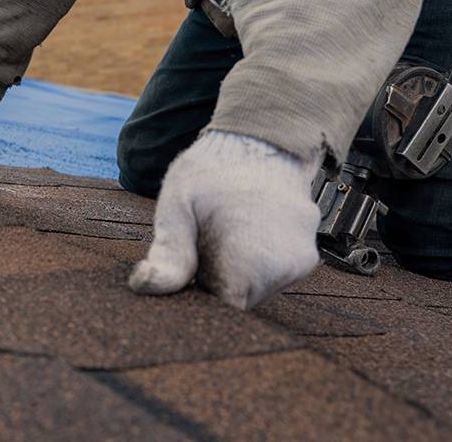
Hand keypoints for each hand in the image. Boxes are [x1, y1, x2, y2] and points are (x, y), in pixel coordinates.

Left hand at [128, 131, 322, 308]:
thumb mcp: (178, 205)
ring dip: (234, 273)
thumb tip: (144, 285)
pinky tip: (243, 231)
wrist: (261, 138)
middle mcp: (284, 268)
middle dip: (215, 283)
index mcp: (249, 262)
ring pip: (255, 290)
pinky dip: (253, 263)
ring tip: (224, 231)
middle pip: (239, 303)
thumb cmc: (214, 169)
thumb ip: (167, 253)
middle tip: (202, 243)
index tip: (186, 272)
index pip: (221, 312)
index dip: (198, 297)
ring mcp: (301, 262)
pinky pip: (271, 274)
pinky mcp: (306, 256)